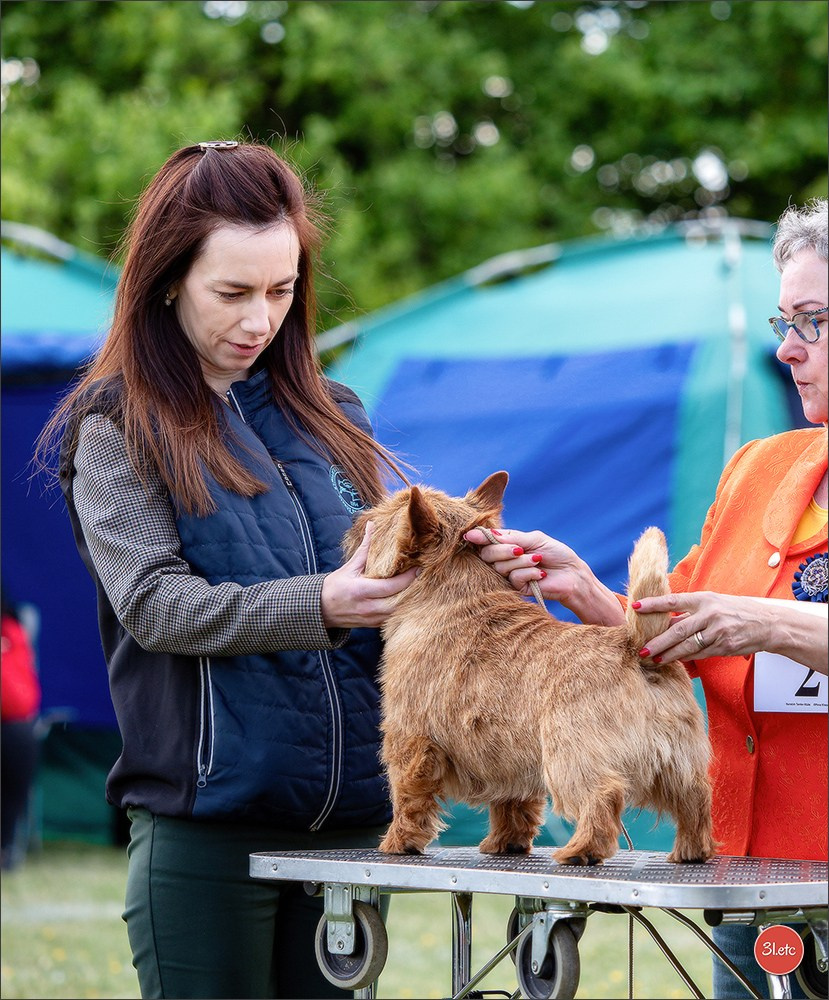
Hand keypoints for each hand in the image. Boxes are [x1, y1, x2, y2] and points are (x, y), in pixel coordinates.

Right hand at [321, 522, 417, 628]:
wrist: (321, 609)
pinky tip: (406, 598)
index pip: (390, 586)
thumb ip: (365, 548)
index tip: (418, 568)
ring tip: (417, 586)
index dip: (407, 578)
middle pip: (398, 602)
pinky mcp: (373, 625)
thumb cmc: (334, 586)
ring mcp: (371, 619)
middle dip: (412, 590)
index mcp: (361, 591)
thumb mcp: (349, 567)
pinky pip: (392, 618)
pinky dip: (400, 608)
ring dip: (408, 600)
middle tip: (421, 577)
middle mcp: (367, 607)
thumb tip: (373, 525)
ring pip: (398, 612)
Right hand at [463, 527, 578, 599]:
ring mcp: (510, 574)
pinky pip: (513, 578)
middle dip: (503, 550)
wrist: (572, 574)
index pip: (488, 540)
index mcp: (508, 544)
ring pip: (500, 567)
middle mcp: (506, 559)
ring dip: (521, 561)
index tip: (470, 536)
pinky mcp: (518, 588)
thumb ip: (511, 538)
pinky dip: (528, 573)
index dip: (478, 538)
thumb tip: (488, 534)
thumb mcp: (534, 539)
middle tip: (520, 549)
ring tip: (538, 560)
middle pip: (487, 554)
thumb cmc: (556, 553)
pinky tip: (540, 574)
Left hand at [631, 591, 771, 661]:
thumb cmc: (735, 610)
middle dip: (658, 642)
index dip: (653, 604)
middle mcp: (710, 614)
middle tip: (642, 649)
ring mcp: (718, 632)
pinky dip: (686, 657)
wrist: (767, 623)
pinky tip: (675, 660)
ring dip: (669, 654)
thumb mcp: (713, 603)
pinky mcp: (725, 647)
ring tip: (654, 659)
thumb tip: (664, 622)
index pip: (673, 601)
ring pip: (688, 646)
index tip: (636, 607)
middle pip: (678, 630)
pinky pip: (700, 654)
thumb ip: (690, 611)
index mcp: (704, 599)